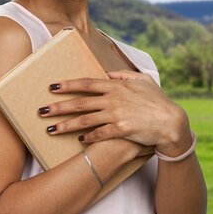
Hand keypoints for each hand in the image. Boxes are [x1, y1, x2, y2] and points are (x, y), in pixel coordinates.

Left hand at [38, 70, 191, 153]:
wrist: (171, 121)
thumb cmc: (158, 100)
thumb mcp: (143, 80)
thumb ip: (125, 75)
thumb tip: (109, 73)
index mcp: (117, 86)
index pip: (87, 84)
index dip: (68, 85)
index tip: (52, 87)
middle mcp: (113, 99)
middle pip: (80, 102)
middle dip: (58, 106)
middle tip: (41, 110)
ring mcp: (116, 115)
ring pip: (85, 120)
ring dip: (66, 125)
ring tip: (50, 129)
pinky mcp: (121, 131)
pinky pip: (99, 134)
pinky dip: (88, 137)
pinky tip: (78, 140)